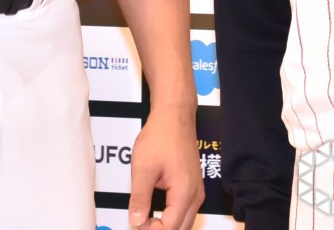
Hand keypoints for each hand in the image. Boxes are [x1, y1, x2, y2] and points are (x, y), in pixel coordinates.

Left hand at [127, 107, 203, 229]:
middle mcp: (195, 195)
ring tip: (146, 217)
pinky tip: (157, 210)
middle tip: (140, 221)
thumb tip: (136, 221)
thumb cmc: (161, 135)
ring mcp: (197, 190)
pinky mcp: (193, 185)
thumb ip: (139, 198)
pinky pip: (185, 211)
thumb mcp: (143, 168)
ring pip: (184, 222)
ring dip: (167, 225)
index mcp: (184, 193)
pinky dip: (172, 216)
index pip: (169, 229)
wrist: (174, 115)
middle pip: (180, 229)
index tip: (136, 222)